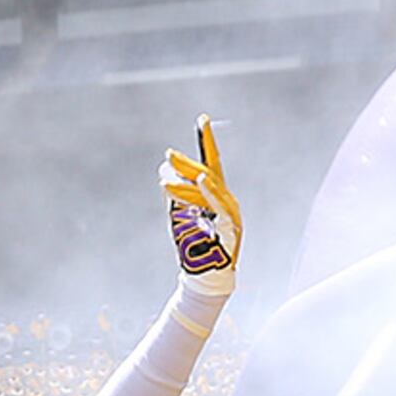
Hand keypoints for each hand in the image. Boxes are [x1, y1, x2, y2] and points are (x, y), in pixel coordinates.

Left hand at [161, 117, 241, 295]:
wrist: (206, 277)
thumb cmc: (193, 248)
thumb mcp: (179, 216)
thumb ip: (174, 194)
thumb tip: (164, 171)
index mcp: (216, 196)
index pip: (210, 163)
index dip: (207, 140)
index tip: (203, 118)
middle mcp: (226, 200)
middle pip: (208, 173)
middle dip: (187, 163)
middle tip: (168, 155)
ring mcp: (231, 212)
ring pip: (208, 190)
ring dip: (186, 182)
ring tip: (168, 176)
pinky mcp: (231, 225)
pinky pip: (220, 205)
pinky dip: (210, 192)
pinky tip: (201, 179)